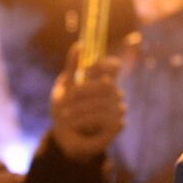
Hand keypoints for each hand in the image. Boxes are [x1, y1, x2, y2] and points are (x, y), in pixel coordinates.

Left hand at [50, 43, 124, 160]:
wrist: (65, 138)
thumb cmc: (66, 109)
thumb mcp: (64, 86)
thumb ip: (72, 66)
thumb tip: (80, 45)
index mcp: (103, 80)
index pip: (114, 66)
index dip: (105, 64)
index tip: (86, 69)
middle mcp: (114, 93)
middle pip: (107, 85)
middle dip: (85, 90)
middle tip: (68, 97)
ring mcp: (118, 109)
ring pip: (103, 103)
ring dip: (81, 108)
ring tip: (65, 115)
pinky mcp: (118, 125)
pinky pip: (104, 119)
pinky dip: (85, 120)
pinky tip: (73, 124)